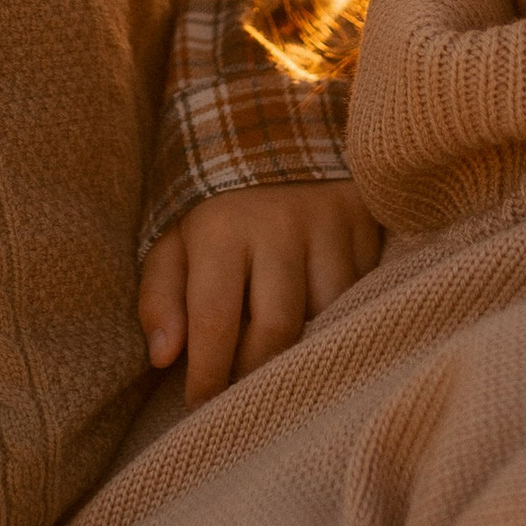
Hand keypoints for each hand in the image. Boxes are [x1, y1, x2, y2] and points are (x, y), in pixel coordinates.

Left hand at [138, 179, 382, 404]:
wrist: (274, 119)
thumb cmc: (213, 199)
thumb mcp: (173, 236)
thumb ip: (160, 295)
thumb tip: (164, 359)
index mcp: (220, 230)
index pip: (215, 321)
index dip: (209, 375)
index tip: (200, 406)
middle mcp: (277, 227)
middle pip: (276, 329)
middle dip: (256, 372)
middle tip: (243, 394)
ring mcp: (327, 224)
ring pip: (326, 313)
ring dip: (304, 344)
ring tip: (283, 359)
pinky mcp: (365, 221)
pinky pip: (361, 288)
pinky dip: (340, 312)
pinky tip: (321, 318)